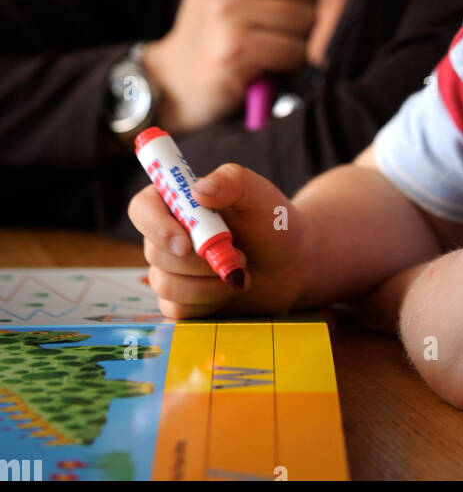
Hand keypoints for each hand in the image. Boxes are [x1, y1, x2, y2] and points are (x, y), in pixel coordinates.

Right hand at [128, 162, 313, 319]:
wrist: (291, 265)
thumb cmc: (272, 223)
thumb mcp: (259, 194)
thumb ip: (232, 181)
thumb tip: (198, 190)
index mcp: (178, 201)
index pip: (142, 208)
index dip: (155, 226)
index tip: (186, 242)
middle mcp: (168, 234)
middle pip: (154, 252)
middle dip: (199, 261)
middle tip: (240, 254)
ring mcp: (171, 270)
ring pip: (165, 285)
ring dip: (208, 283)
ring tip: (241, 271)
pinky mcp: (180, 300)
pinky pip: (176, 310)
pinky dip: (208, 303)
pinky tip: (230, 289)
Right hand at [142, 0, 327, 131]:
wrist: (179, 79)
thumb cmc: (222, 22)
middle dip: (304, 5)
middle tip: (274, 23)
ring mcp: (224, 11)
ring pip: (305, 15)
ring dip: (298, 37)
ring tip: (269, 41)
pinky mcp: (234, 49)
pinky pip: (295, 49)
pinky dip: (289, 61)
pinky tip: (265, 63)